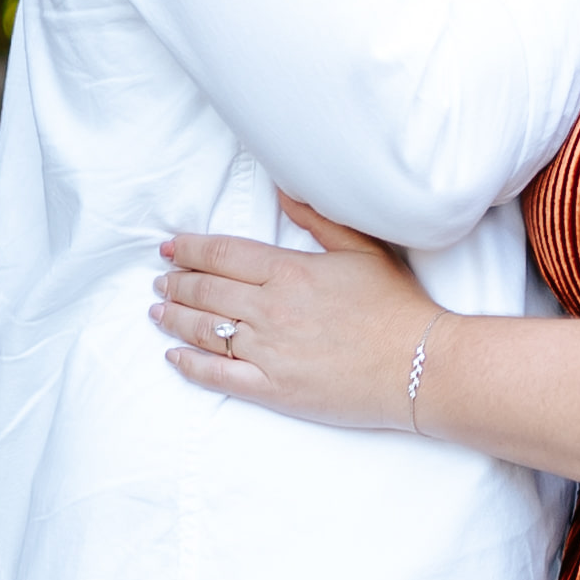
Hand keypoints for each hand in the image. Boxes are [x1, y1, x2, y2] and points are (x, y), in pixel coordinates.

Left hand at [157, 194, 452, 432]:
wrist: (421, 366)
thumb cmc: (395, 306)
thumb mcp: (362, 249)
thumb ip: (318, 219)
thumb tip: (283, 191)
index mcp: (289, 271)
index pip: (222, 254)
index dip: (189, 249)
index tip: (169, 248)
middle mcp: (271, 309)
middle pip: (206, 291)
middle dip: (176, 283)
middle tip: (160, 281)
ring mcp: (269, 352)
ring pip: (204, 331)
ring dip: (174, 319)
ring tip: (158, 311)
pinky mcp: (273, 389)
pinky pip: (218, 376)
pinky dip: (190, 365)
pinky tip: (174, 356)